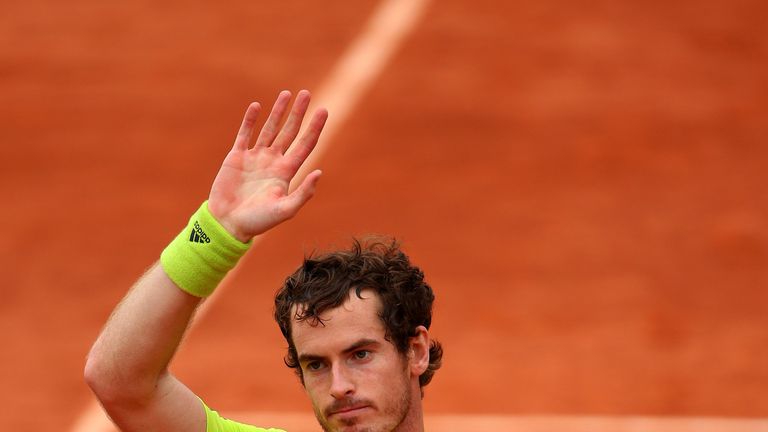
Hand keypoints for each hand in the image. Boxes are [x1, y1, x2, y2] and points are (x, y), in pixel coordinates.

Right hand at [207, 90, 327, 241]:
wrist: (228, 224)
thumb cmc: (258, 221)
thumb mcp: (285, 210)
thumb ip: (303, 193)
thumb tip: (319, 172)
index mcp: (286, 172)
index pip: (305, 144)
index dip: (315, 128)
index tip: (324, 110)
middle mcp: (273, 161)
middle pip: (289, 131)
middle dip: (298, 113)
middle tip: (306, 94)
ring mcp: (255, 158)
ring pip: (269, 129)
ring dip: (278, 112)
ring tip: (286, 94)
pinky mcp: (236, 157)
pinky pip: (245, 134)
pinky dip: (250, 120)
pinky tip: (257, 107)